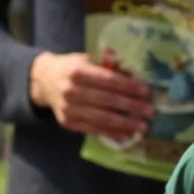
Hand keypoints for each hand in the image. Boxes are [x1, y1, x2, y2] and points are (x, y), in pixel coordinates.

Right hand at [29, 51, 153, 139]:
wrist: (44, 81)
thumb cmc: (71, 67)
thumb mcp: (86, 59)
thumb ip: (107, 67)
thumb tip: (135, 76)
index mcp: (78, 71)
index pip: (108, 81)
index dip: (128, 87)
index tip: (146, 91)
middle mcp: (71, 91)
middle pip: (107, 101)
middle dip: (131, 107)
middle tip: (149, 110)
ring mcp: (69, 109)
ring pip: (102, 119)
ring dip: (125, 124)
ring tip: (142, 126)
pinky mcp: (68, 123)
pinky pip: (93, 130)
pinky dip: (111, 133)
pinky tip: (126, 134)